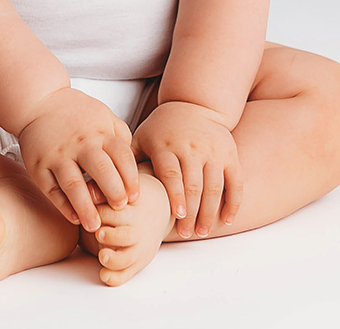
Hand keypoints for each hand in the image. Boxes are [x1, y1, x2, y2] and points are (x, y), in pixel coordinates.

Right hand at [14, 86, 140, 231]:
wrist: (39, 101)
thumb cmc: (77, 114)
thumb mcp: (104, 116)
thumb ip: (121, 136)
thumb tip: (134, 164)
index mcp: (100, 132)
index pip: (122, 156)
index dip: (131, 178)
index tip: (135, 197)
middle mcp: (81, 144)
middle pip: (101, 170)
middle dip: (114, 192)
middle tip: (120, 208)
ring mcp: (58, 155)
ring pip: (74, 184)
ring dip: (86, 208)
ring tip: (95, 227)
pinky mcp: (39, 166)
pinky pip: (51, 189)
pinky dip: (62, 205)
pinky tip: (74, 218)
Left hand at [134, 100, 241, 237]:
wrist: (194, 104)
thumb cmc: (161, 130)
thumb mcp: (141, 138)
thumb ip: (127, 163)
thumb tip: (104, 190)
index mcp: (167, 145)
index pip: (172, 174)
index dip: (175, 196)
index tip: (176, 218)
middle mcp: (192, 147)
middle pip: (194, 185)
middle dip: (191, 213)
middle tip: (187, 234)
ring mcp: (213, 150)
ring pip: (214, 186)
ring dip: (209, 212)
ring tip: (201, 232)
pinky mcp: (229, 154)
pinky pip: (235, 181)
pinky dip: (233, 202)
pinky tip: (226, 221)